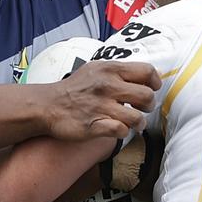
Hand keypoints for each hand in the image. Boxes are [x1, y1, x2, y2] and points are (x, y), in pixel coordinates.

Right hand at [35, 61, 160, 140]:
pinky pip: (121, 130)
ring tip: (133, 123)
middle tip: (142, 109)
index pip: (147, 71)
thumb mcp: (95, 69)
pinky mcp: (94, 125)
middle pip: (146, 96)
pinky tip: (118, 129)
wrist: (47, 105)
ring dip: (138, 123)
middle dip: (148, 105)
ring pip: (137, 117)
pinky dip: (122, 132)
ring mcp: (101, 106)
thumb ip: (117, 71)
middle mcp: (107, 86)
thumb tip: (142, 75)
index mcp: (109, 69)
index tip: (151, 89)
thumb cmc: (73, 89)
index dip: (154, 82)